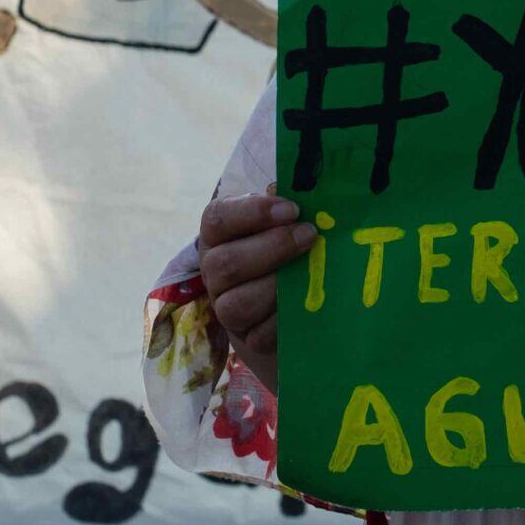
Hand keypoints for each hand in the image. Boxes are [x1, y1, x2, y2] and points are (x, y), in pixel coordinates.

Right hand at [199, 187, 315, 392]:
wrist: (299, 309)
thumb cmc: (293, 251)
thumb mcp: (289, 223)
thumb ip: (287, 204)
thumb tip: (287, 185)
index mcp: (222, 235)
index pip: (217, 219)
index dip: (252, 213)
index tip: (291, 209)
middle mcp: (216, 271)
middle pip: (225, 264)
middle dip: (272, 248)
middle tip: (309, 236)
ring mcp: (226, 308)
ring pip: (236, 304)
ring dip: (276, 287)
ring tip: (309, 272)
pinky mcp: (247, 340)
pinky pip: (259, 335)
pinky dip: (285, 322)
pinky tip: (306, 307)